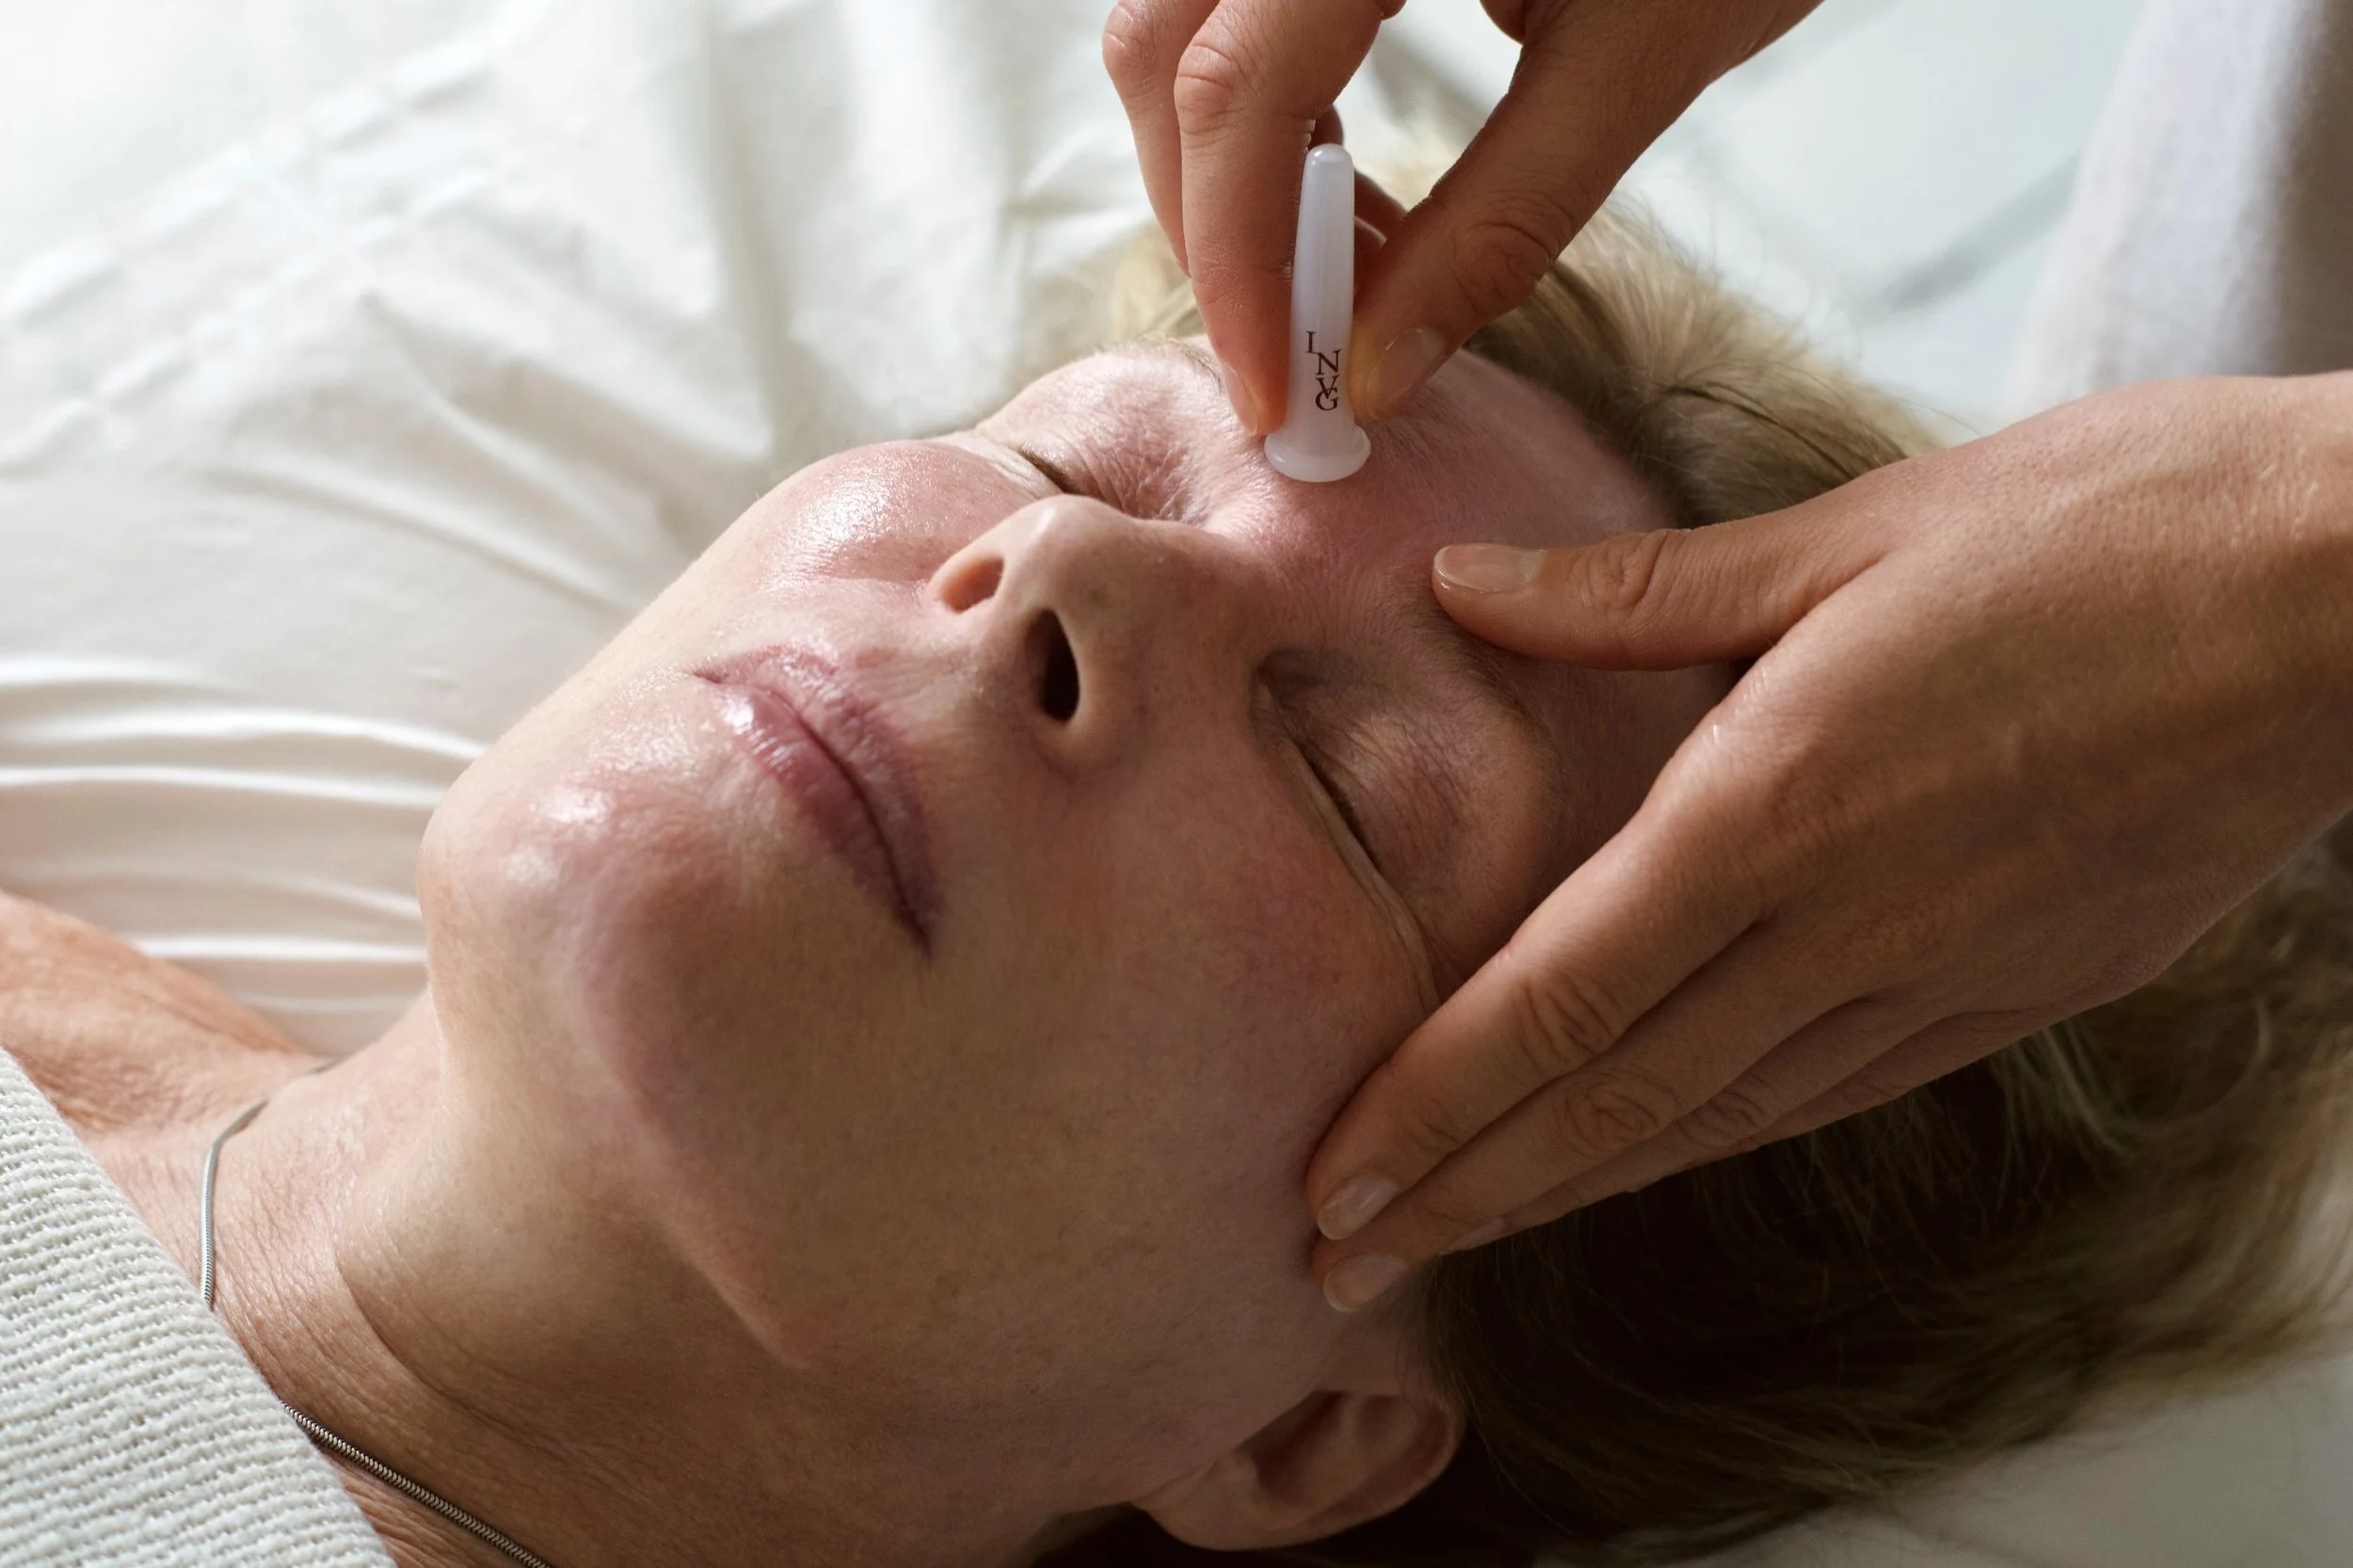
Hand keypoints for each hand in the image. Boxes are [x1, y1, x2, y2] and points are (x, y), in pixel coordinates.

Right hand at [1101, 0, 1822, 432]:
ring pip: (1175, 32)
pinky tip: (1341, 184)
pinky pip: (1229, 8)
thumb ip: (1501, 223)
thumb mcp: (1637, 62)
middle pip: (1168, 57)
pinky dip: (1263, 112)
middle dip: (1215, 226)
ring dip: (1230, 172)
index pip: (1238, 91)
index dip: (1236, 259)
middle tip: (1298, 350)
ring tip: (1343, 267)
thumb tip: (1378, 372)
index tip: (1274, 389)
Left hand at [1304, 375, 2352, 1311]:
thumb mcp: (1854, 534)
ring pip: (1716, 1119)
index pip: (1561, 997)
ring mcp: (1940, 977)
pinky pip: (1826, 1092)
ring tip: (1457, 1235)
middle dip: (1465, 1190)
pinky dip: (1710, 1142)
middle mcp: (1846, 926)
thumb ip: (1637, 594)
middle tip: (1340, 1264)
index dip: (1433, 1104)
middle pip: (1617, 1100)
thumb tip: (1462, 586)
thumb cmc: (2114, 531)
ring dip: (1570, 1189)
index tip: (1334, 1180)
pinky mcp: (2017, 992)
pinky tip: (1651, 1158)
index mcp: (1780, 805)